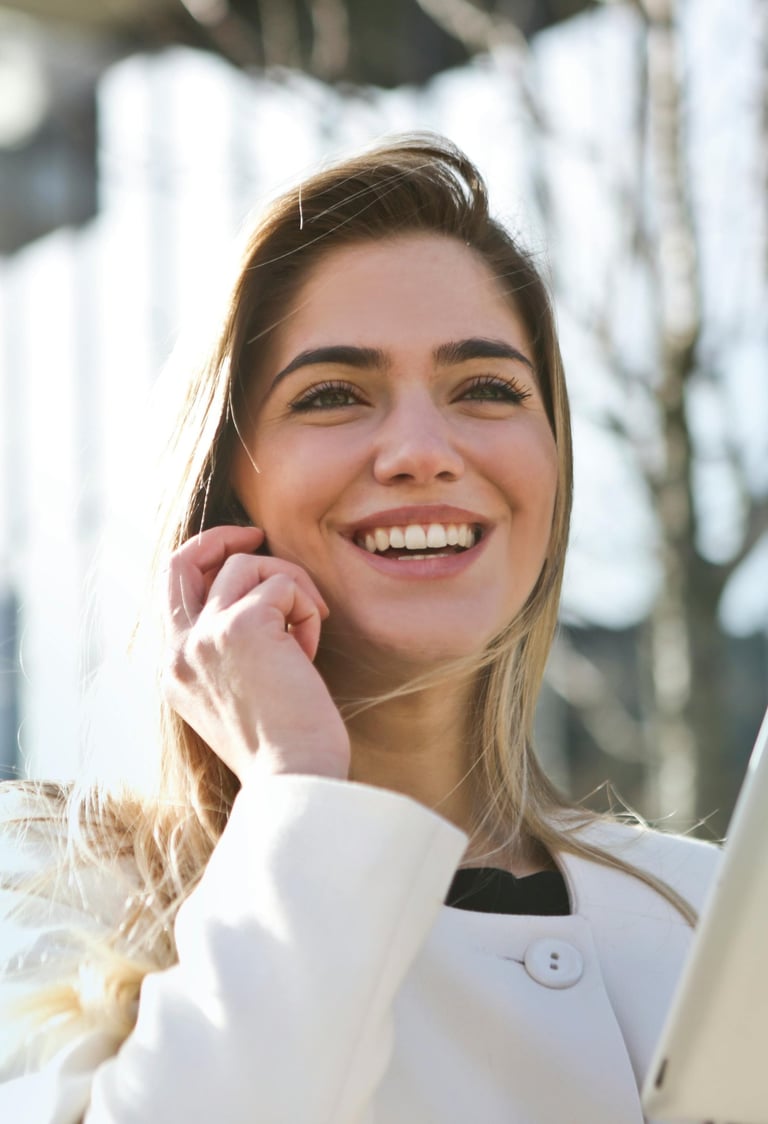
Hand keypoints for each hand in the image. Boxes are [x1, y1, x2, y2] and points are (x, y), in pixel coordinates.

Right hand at [163, 525, 349, 784]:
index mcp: (174, 671)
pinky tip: (311, 651)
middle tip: (258, 534)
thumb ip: (228, 653)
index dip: (204, 561)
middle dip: (221, 537)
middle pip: (182, 560)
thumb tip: (257, 602)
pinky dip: (306, 609)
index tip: (241, 553)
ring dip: (290, 588)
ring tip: (307, 634)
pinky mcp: (242, 626)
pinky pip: (284, 584)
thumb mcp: (237, 698)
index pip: (172, 592)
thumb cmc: (283, 748)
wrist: (294, 779)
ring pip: (248, 566)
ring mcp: (205, 636)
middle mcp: (179, 651)